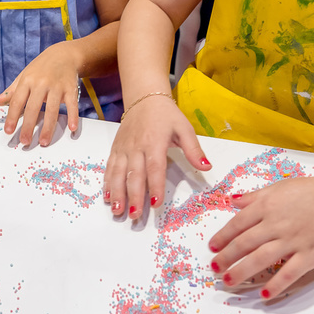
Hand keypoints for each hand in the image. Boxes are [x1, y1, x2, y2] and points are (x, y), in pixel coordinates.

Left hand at [0, 42, 81, 147]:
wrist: (64, 54)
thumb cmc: (41, 68)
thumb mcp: (24, 76)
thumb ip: (11, 91)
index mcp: (27, 81)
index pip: (17, 102)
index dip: (12, 117)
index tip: (9, 131)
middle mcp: (41, 83)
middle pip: (33, 108)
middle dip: (28, 127)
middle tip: (25, 141)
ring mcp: (57, 86)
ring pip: (52, 109)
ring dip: (48, 127)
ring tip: (44, 141)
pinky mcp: (71, 88)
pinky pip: (72, 105)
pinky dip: (72, 116)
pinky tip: (72, 128)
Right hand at [102, 96, 209, 219]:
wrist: (144, 98)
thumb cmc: (166, 115)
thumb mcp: (184, 128)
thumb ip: (194, 149)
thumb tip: (206, 167)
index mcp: (155, 141)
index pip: (155, 167)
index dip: (155, 186)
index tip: (155, 203)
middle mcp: (137, 146)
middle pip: (134, 174)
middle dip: (134, 196)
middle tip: (134, 215)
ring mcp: (124, 148)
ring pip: (118, 173)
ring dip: (117, 193)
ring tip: (117, 210)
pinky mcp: (115, 149)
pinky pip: (109, 167)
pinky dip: (107, 183)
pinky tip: (107, 197)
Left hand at [208, 175, 313, 298]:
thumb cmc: (313, 191)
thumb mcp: (280, 187)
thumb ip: (255, 196)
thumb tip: (232, 201)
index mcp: (268, 206)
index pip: (238, 223)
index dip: (223, 237)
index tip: (213, 247)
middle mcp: (277, 224)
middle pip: (245, 244)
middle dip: (227, 257)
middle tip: (215, 268)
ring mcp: (293, 241)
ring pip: (261, 259)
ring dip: (242, 271)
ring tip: (229, 281)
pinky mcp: (309, 255)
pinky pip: (289, 273)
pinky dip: (276, 284)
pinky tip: (264, 293)